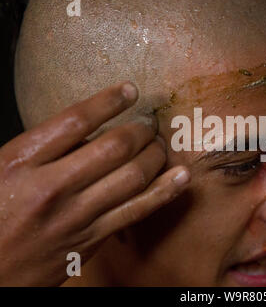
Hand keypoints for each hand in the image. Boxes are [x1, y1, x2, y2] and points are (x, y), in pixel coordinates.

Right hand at [0, 82, 189, 285]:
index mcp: (21, 162)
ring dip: (156, 155)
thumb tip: (88, 131)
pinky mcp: (92, 239)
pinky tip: (182, 177)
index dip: (109, 100)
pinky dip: (164, 191)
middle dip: (141, 130)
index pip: (75, 120)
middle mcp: (52, 186)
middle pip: (114, 146)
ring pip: (133, 176)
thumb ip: (41, 149)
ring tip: (161, 144)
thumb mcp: (0, 169)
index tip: (130, 90)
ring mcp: (76, 215)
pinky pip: (137, 211)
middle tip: (149, 124)